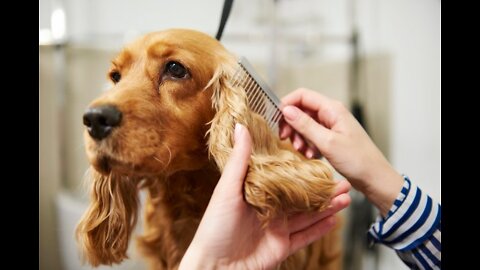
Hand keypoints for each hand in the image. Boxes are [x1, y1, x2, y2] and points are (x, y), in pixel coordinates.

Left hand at [179, 123, 350, 269]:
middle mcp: (269, 210)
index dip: (302, 170)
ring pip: (307, 215)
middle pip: (301, 197)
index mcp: (256, 193)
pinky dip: (321, 229)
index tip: (319, 160)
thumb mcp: (227, 189)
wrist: (215, 266)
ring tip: (345, 197)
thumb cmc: (215, 227)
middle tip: (342, 181)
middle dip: (322, 189)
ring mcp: (276, 229)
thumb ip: (239, 160)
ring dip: (327, 207)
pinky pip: (305, 236)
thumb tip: (240, 127)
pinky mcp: (282, 247)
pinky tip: (334, 220)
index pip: (284, 178)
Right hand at [279, 88, 403, 215]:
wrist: (375, 178)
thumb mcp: (327, 142)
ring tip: (302, 151)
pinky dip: (308, 145)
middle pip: (302, 110)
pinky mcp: (332, 138)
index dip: (287, 104)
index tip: (277, 120)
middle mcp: (331, 114)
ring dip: (299, 137)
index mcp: (332, 109)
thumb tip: (286, 110)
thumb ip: (305, 125)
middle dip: (291, 124)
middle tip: (285, 139)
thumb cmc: (357, 160)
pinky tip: (310, 156)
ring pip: (306, 125)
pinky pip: (313, 136)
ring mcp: (332, 126)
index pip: (302, 95)